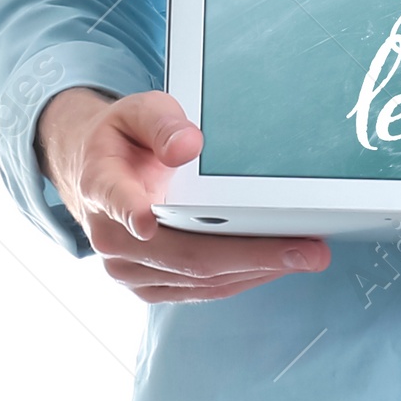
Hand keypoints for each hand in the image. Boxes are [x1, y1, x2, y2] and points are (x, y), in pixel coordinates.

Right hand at [34, 86, 330, 303]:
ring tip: (304, 256)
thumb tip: (187, 146)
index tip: (146, 221)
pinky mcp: (150, 286)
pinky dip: (242, 277)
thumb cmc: (124, 140)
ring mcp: (130, 269)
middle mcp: (112, 238)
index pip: (117, 199)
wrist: (97, 173)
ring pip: (199, 279)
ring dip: (255, 270)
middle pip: (185, 254)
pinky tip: (275, 264)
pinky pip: (201, 289)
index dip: (132, 211)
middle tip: (303, 249)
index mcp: (103, 185)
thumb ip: (162, 123)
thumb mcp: (139, 111)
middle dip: (250, 255)